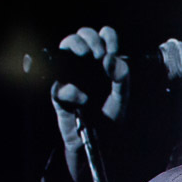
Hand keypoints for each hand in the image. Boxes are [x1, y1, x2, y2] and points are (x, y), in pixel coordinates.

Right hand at [49, 26, 129, 181]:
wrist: (100, 144)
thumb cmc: (109, 118)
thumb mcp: (122, 97)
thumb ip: (122, 78)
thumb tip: (112, 59)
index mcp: (101, 64)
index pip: (101, 38)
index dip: (107, 37)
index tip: (113, 47)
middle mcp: (84, 67)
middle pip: (79, 37)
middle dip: (88, 37)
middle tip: (99, 52)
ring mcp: (70, 78)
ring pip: (63, 50)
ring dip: (74, 45)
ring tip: (89, 57)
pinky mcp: (59, 97)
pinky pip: (59, 86)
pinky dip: (71, 90)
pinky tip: (83, 98)